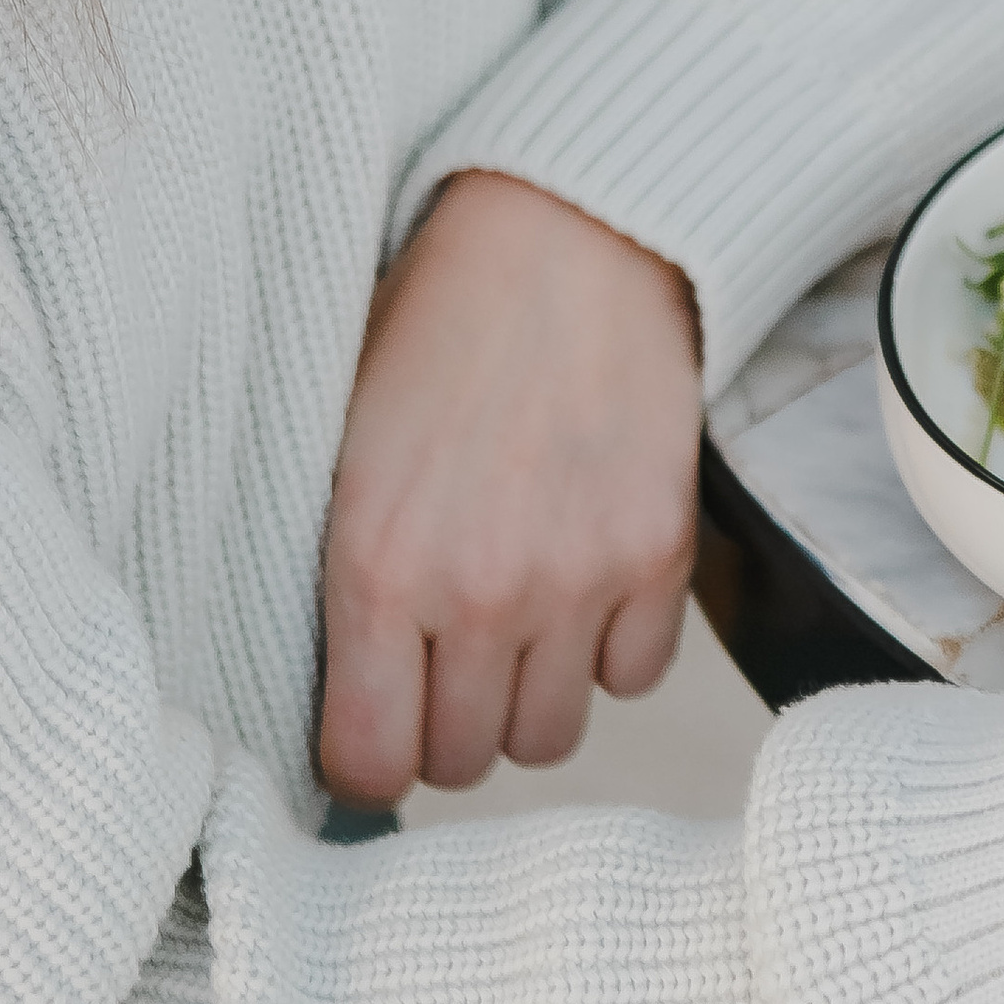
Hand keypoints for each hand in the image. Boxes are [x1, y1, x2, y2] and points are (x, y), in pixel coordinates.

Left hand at [320, 173, 701, 803]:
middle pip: (465, 761)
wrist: (565, 239)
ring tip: (517, 627)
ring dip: (530, 698)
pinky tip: (585, 584)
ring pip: (553, 736)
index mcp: (374, 564)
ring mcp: (577, 578)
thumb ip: (344, 578)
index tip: (376, 724)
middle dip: (448, 727)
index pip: (369, 765)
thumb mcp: (344, 452)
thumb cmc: (437, 333)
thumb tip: (347, 700)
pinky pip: (635, 677)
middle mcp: (476, 591)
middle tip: (444, 662)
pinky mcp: (658, 554)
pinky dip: (610, 651)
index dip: (369, 759)